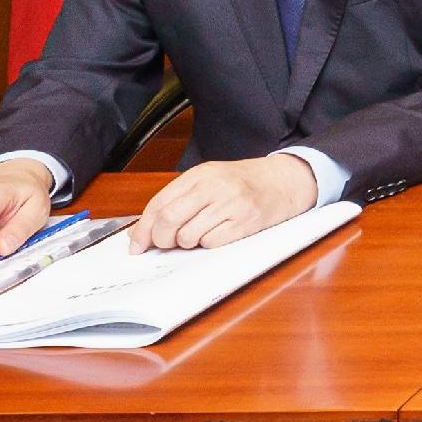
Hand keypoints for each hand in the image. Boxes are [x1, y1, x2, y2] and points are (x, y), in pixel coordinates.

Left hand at [132, 152, 318, 252]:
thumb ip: (179, 200)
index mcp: (199, 175)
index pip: (159, 204)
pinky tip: (219, 233)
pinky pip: (212, 243)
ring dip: (188, 242)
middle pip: (169, 220)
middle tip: (166, 244)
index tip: (137, 246)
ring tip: (200, 233)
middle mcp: (213, 187)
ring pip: (189, 236)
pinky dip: (209, 244)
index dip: (143, 229)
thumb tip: (146, 232)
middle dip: (161, 239)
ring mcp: (230, 204)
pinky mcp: (245, 222)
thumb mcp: (209, 179)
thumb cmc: (242, 183)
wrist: (283, 181)